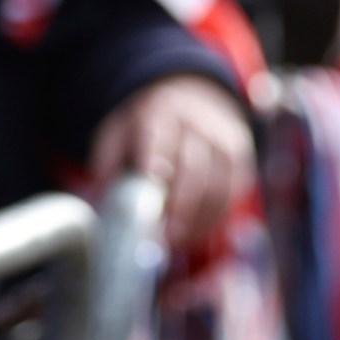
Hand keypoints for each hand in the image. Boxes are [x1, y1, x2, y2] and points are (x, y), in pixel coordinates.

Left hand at [89, 74, 253, 249]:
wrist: (190, 97)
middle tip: (166, 237)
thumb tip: (100, 203)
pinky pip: (232, 193)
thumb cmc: (146, 128)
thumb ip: (107, 165)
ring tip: (178, 242)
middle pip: (194, 166)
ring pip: (218, 183)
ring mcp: (222, 138)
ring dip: (199, 219)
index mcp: (159, 113)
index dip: (156, 159)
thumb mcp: (118, 133)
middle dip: (181, 205)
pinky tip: (195, 233)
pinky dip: (214, 218)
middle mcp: (196, 122)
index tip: (152, 183)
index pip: (159, 136)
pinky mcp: (240, 158)